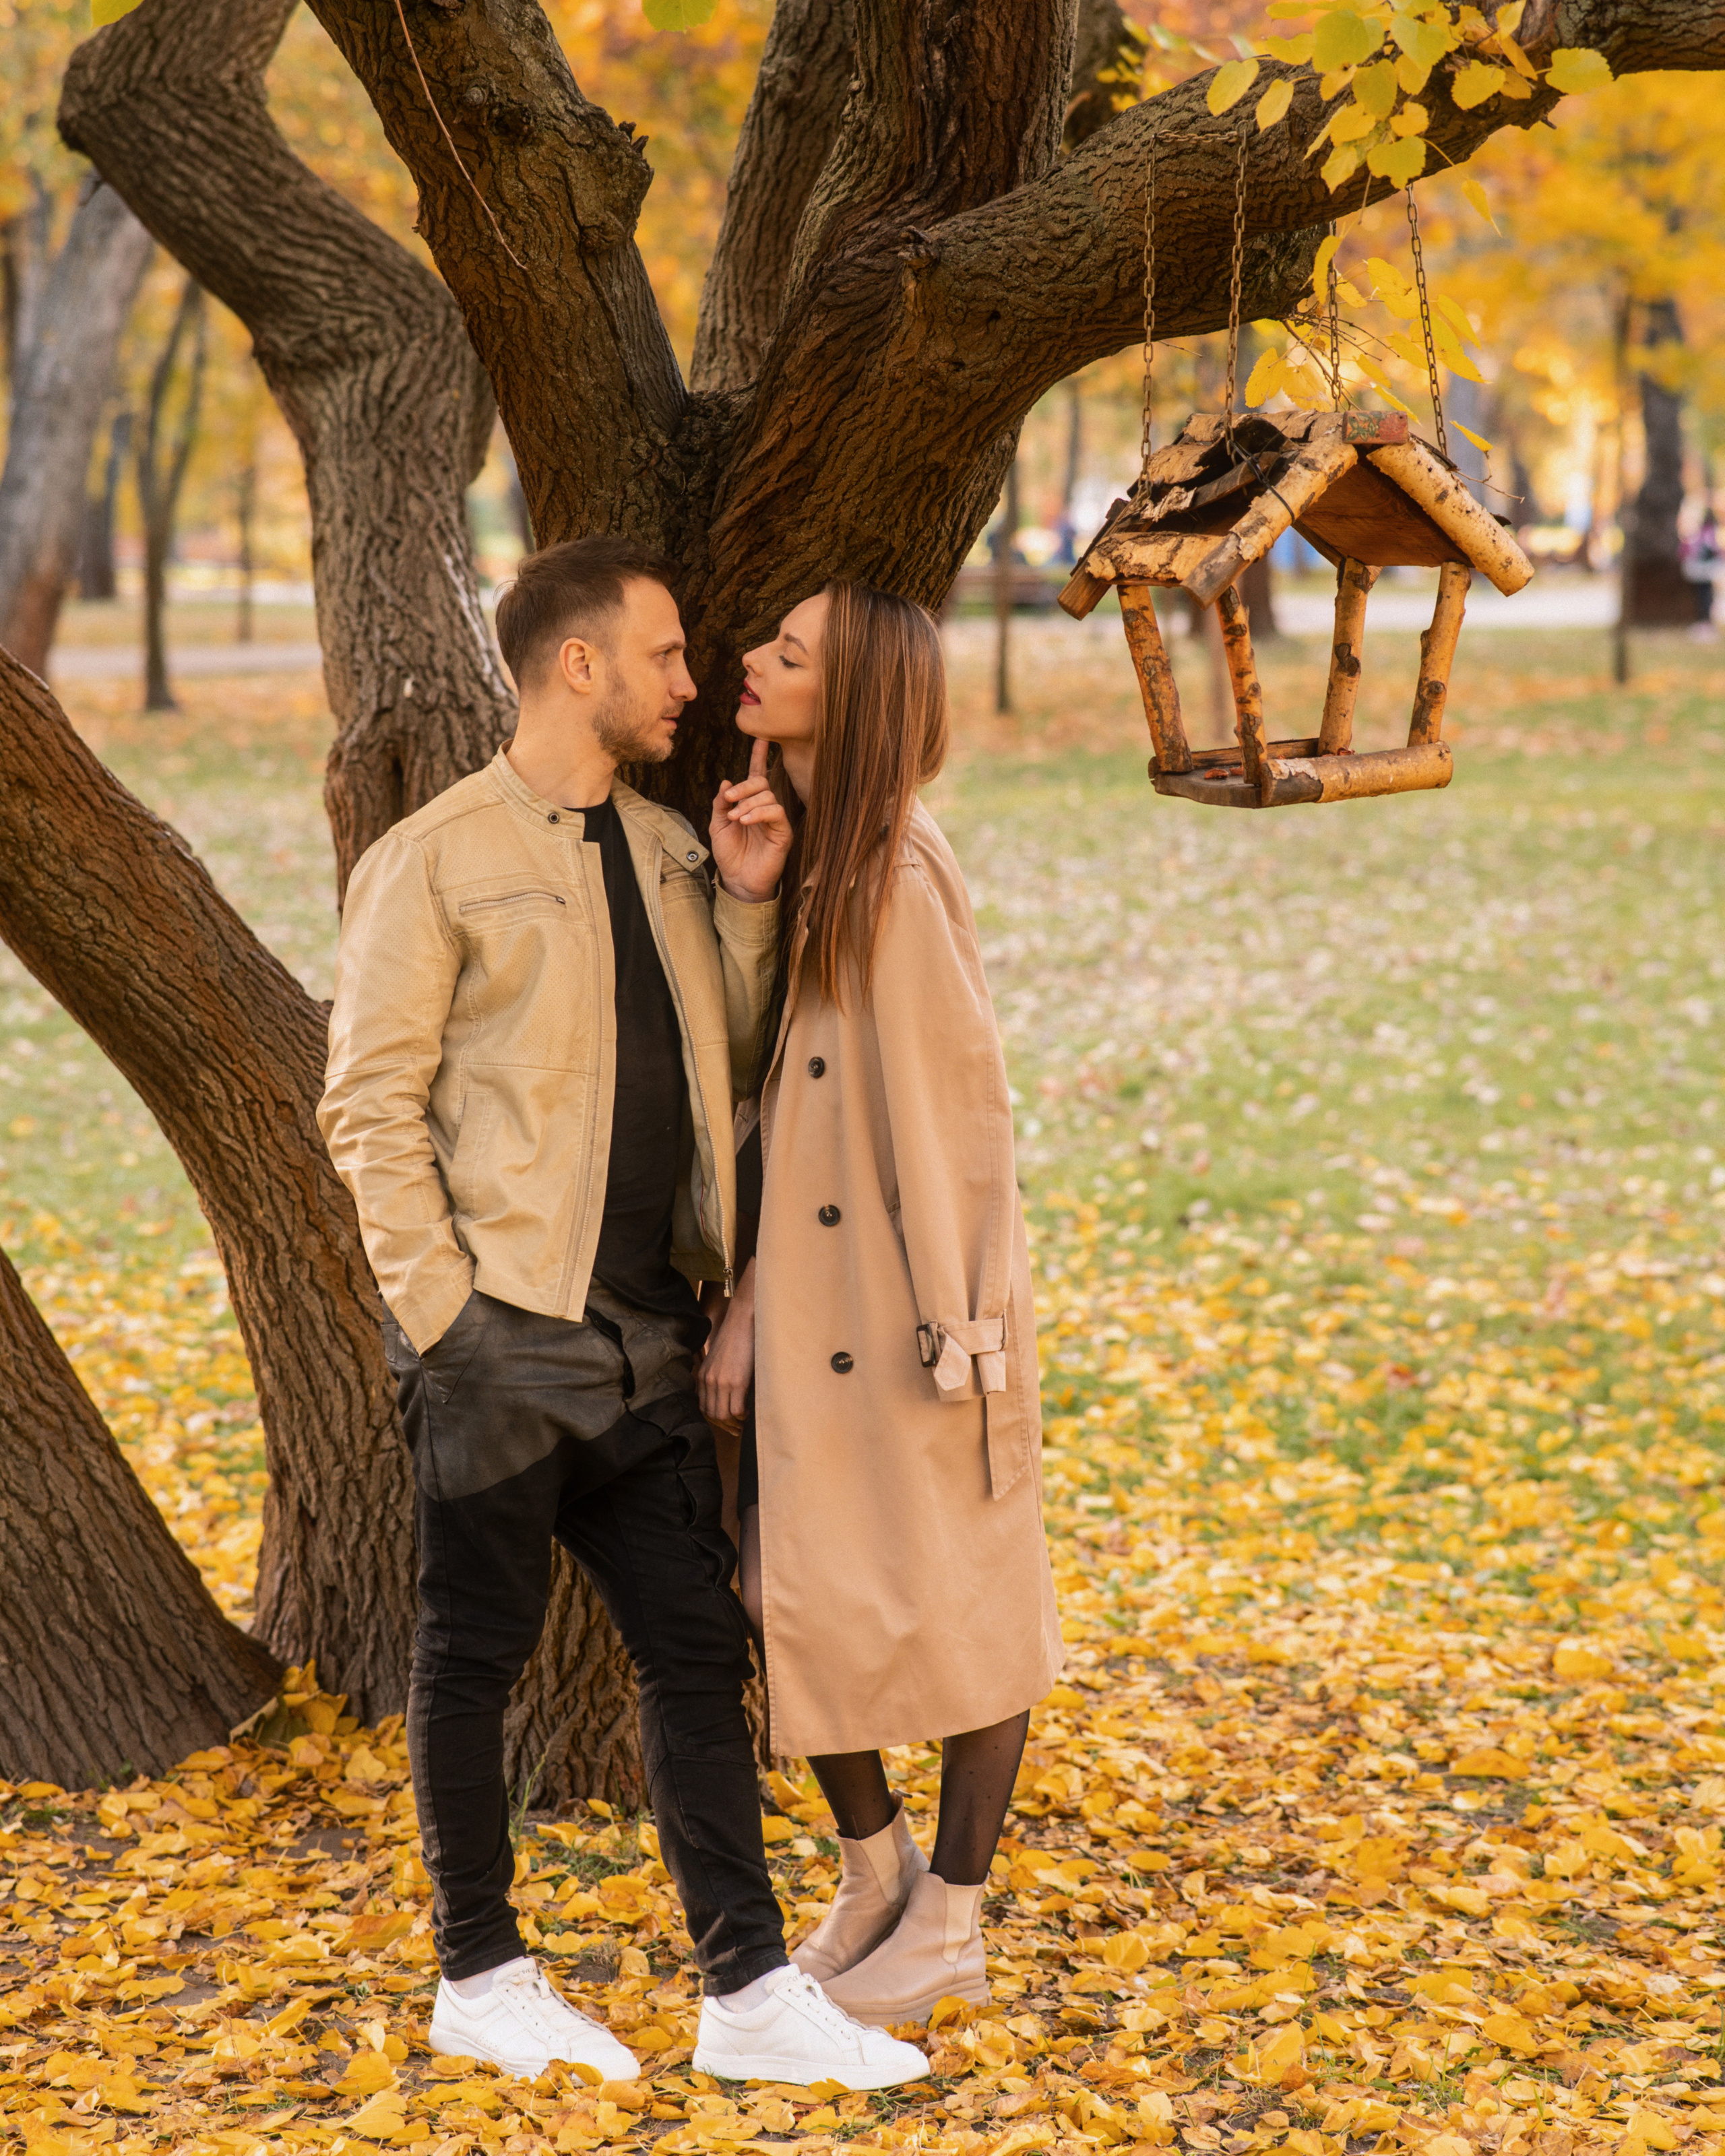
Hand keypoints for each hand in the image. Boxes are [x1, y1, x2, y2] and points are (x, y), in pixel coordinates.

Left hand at [698, 1265, 757, 1426]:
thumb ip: (716, 1376)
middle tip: (736, 1429)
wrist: (742, 1322)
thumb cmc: (734, 1338)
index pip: (703, 1408)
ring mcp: (721, 1382)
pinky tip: (748, 1413)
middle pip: (711, 1415)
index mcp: (702, 1376)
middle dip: (724, 1426)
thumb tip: (725, 1394)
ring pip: (722, 1416)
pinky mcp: (737, 1382)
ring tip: (743, 1423)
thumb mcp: (718, 1359)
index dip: (714, 1419)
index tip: (726, 1423)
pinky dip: (742, 1416)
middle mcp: (708, 1381)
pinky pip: (736, 1410)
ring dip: (733, 1424)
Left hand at [710, 739, 791, 904]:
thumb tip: (727, 780)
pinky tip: (745, 820)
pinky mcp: (783, 832)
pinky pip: (776, 812)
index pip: (756, 775)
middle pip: (761, 782)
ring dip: (747, 803)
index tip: (760, 737)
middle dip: (744, 786)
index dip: (758, 756)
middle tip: (729, 798)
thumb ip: (720, 803)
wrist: (738, 880)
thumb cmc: (730, 854)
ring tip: (735, 818)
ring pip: (768, 796)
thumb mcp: (717, 825)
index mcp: (749, 803)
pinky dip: (758, 812)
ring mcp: (775, 820)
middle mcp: (764, 808)